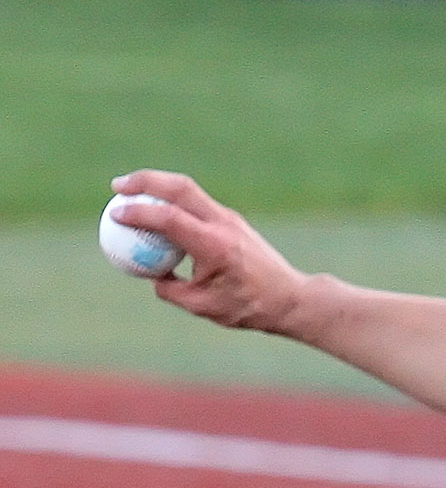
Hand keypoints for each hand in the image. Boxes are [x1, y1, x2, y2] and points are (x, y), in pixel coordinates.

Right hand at [108, 170, 308, 333]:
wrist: (288, 297)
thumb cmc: (247, 306)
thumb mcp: (202, 306)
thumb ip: (170, 289)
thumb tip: (149, 274)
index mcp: (216, 246)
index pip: (171, 219)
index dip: (139, 213)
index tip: (114, 214)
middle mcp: (224, 225)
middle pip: (181, 187)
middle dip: (145, 181)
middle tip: (116, 188)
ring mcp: (230, 218)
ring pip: (189, 189)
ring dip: (158, 185)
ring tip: (129, 191)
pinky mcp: (231, 219)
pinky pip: (196, 202)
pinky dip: (172, 199)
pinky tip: (155, 208)